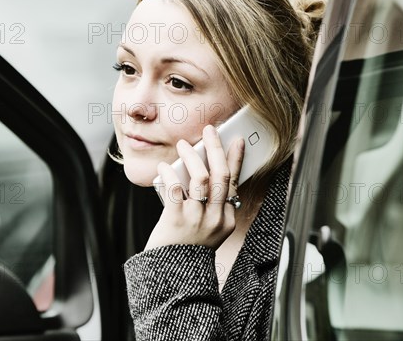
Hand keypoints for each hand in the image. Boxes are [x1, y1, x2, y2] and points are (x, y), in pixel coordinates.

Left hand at [145, 125, 244, 250]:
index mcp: (227, 220)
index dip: (235, 159)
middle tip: (210, 130)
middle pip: (221, 175)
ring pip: (201, 179)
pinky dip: (171, 173)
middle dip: (216, 148)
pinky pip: (175, 189)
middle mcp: (215, 219)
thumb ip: (211, 204)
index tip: (236, 140)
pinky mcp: (176, 220)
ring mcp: (197, 219)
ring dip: (192, 157)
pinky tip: (166, 166)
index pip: (234, 182)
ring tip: (183, 145)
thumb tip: (203, 169)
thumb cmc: (188, 246)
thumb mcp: (209, 228)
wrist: (173, 272)